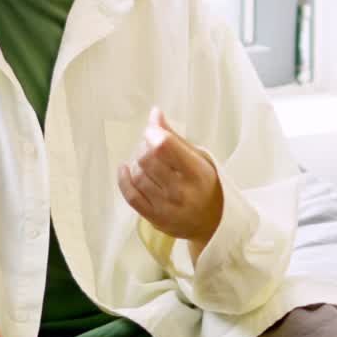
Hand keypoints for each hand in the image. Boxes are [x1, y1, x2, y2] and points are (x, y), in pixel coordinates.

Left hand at [118, 107, 223, 251]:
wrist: (213, 222)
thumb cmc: (206, 184)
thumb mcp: (199, 157)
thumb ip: (174, 137)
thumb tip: (154, 114)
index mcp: (197, 172)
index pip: (164, 146)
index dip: (152, 133)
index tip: (153, 131)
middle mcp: (181, 191)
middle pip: (147, 159)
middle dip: (144, 146)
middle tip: (149, 145)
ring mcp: (166, 206)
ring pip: (138, 175)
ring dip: (136, 161)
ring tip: (144, 159)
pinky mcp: (154, 218)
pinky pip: (131, 195)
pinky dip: (123, 179)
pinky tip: (125, 169)